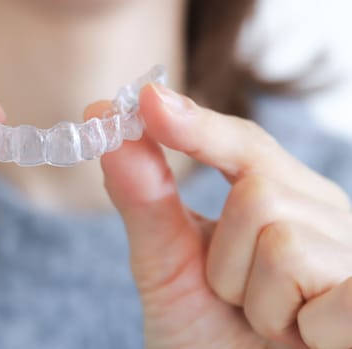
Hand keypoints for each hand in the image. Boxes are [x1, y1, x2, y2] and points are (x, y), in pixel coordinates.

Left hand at [86, 84, 351, 348]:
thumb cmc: (207, 336)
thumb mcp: (167, 265)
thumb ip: (142, 195)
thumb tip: (99, 114)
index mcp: (282, 199)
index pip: (244, 144)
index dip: (196, 125)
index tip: (146, 100)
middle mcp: (325, 216)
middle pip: (257, 189)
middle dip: (223, 258)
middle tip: (235, 299)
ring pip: (280, 237)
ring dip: (250, 297)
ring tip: (267, 325)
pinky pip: (311, 281)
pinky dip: (290, 323)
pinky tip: (306, 339)